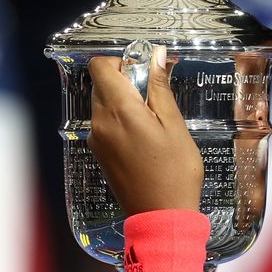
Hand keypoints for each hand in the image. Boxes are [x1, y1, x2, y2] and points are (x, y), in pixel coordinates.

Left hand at [87, 46, 202, 214]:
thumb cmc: (175, 171)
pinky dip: (120, 119)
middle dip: (126, 81)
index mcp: (118, 111)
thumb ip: (159, 87)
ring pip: (103, 103)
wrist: (162, 216)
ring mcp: (96, 140)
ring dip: (124, 101)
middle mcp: (99, 123)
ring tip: (153, 121)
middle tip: (155, 98)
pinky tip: (145, 138)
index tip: (145, 72)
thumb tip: (155, 55)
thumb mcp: (174, 124)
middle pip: (101, 84)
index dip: (122, 62)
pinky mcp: (100, 154)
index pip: (100, 67)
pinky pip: (104, 124)